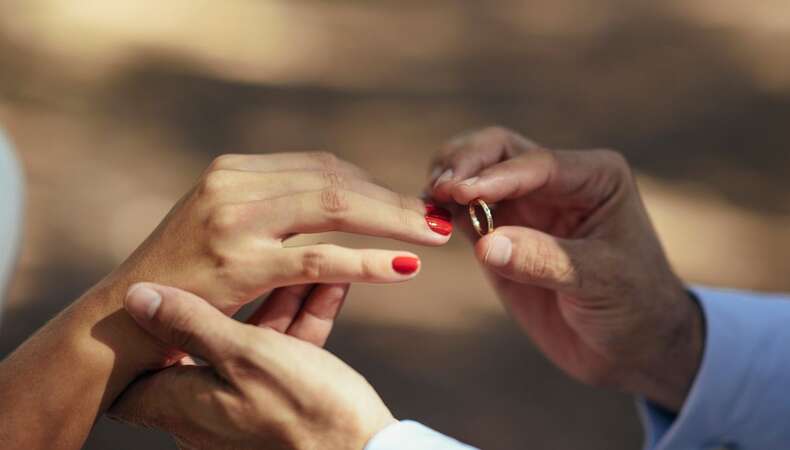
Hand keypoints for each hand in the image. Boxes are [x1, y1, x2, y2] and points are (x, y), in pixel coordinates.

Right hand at [101, 152, 452, 365]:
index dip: (372, 184)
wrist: (124, 319)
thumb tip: (337, 198)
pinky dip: (367, 261)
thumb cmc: (182, 277)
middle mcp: (234, 184)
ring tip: (434, 235)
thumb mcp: (223, 225)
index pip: (321, 165)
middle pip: (335, 180)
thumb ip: (272, 206)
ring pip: (334, 208)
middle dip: (392, 200)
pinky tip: (403, 268)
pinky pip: (319, 258)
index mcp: (234, 170)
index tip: (407, 203)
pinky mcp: (239, 262)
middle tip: (438, 217)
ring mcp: (235, 220)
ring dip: (392, 222)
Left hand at [109, 283, 393, 449]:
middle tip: (256, 255)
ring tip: (311, 259)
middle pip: (207, 339)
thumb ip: (192, 322)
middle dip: (236, 292)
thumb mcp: (245, 355)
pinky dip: (304, 321)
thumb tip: (136, 296)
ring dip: (283, 299)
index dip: (143, 329)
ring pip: (255, 341)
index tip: (159, 289)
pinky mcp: (285, 405)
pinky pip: (286, 354)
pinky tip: (330, 283)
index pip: (139, 366)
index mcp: (182, 401)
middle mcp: (206, 409)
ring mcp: (246, 409)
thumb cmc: (301, 409)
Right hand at [428, 127, 702, 410]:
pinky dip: (443, 211)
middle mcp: (556, 182)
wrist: (632, 347)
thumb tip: (486, 245)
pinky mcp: (500, 235)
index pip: (536, 164)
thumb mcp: (599, 281)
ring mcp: (525, 206)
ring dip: (448, 182)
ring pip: (475, 174)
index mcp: (594, 177)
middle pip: (498, 151)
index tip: (461, 191)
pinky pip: (464, 213)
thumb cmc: (634, 306)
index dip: (495, 176)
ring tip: (427, 202)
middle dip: (465, 163)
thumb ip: (543, 260)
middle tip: (439, 188)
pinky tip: (427, 219)